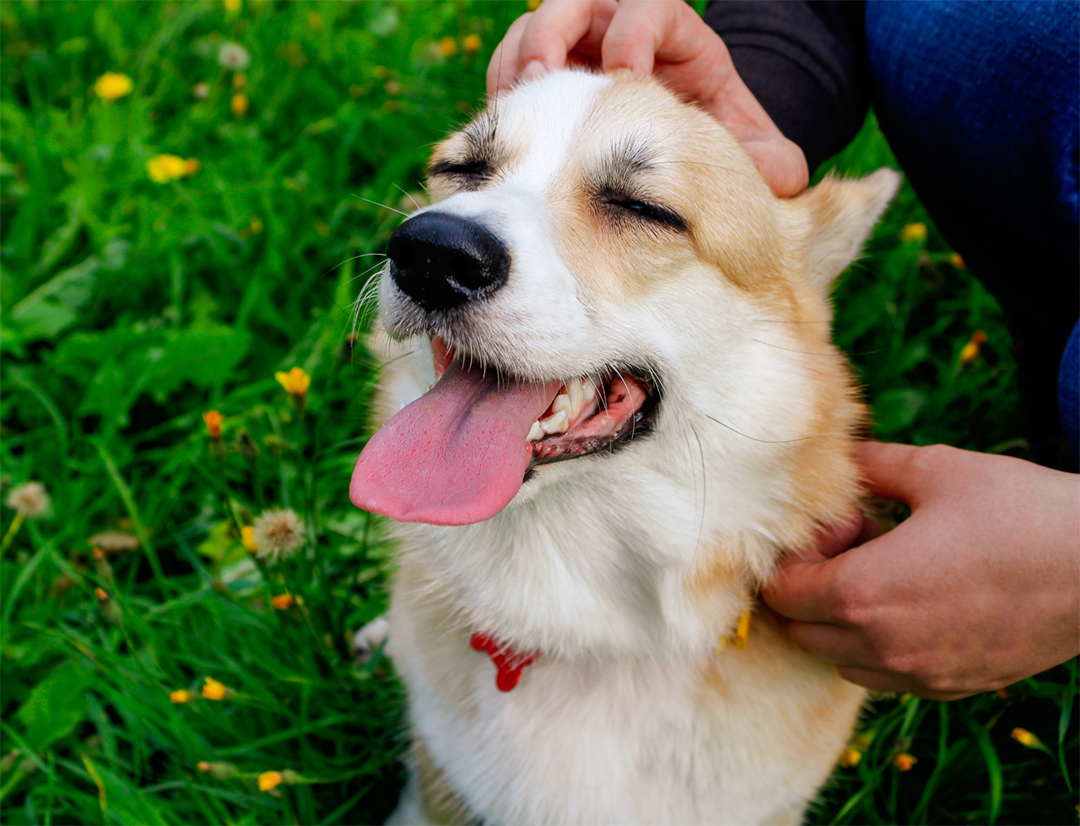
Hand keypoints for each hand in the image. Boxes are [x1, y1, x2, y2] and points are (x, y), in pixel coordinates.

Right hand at [487, 0, 807, 196]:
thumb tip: (782, 179)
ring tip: (512, 103)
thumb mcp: (746, 148)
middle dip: (556, 32)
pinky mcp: (548, 76)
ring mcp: (579, 49)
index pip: (651, 6)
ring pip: (535, 25)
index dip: (634, 33)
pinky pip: (512, 63)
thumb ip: (768, 161)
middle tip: (542, 78)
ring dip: (518, 60)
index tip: (623, 79)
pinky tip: (505, 126)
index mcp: (677, 34)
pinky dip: (504, 88)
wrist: (680, 147)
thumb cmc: (714, 140)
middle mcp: (622, 29)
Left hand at [762, 442, 1079, 699]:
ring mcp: (919, 675)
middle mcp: (882, 646)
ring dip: (841, 622)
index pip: (781, 593)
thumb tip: (840, 456)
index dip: (794, 557)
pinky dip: (878, 646)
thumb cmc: (1021, 512)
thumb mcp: (938, 470)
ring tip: (886, 574)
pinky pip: (886, 677)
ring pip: (840, 658)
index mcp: (864, 593)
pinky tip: (916, 602)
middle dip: (809, 590)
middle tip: (856, 546)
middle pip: (800, 631)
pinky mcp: (953, 687)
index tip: (835, 528)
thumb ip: (873, 465)